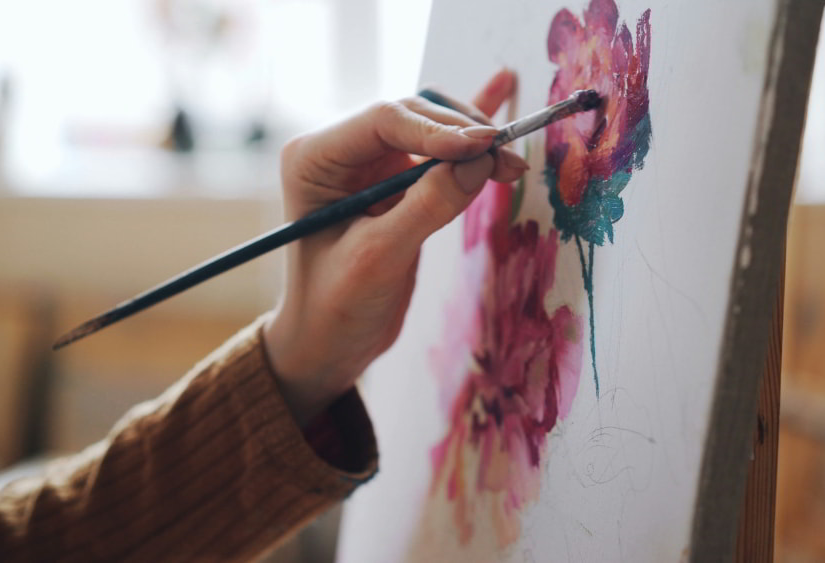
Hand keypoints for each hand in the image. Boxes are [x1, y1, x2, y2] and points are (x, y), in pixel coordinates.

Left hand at [264, 70, 524, 424]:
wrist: (330, 342)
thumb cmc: (336, 304)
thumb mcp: (379, 257)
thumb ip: (427, 206)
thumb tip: (480, 162)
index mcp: (315, 157)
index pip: (383, 119)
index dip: (438, 129)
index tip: (485, 146)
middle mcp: (341, 150)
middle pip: (411, 116)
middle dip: (462, 135)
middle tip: (506, 159)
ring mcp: (369, 162)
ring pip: (431, 127)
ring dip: (473, 141)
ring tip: (510, 164)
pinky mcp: (396, 179)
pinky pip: (437, 146)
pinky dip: (467, 131)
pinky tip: (500, 88)